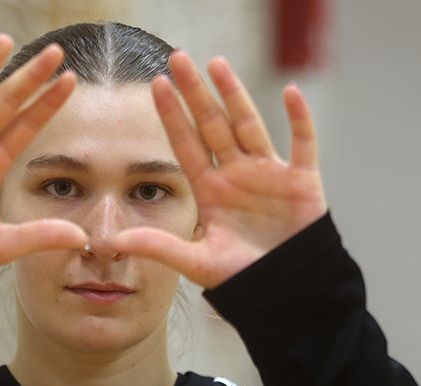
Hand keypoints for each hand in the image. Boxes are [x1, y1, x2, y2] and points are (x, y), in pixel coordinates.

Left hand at [112, 52, 327, 288]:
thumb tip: (118, 239)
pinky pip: (303, 144)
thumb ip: (160, 246)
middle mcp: (236, 176)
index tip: (156, 86)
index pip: (186, 145)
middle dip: (196, 94)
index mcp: (210, 191)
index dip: (172, 116)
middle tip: (178, 59)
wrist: (284, 291)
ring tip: (216, 64)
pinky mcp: (301, 181)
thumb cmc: (241, 278)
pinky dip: (299, 120)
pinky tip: (290, 93)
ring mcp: (268, 174)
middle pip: (213, 126)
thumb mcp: (196, 262)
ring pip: (249, 125)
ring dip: (235, 95)